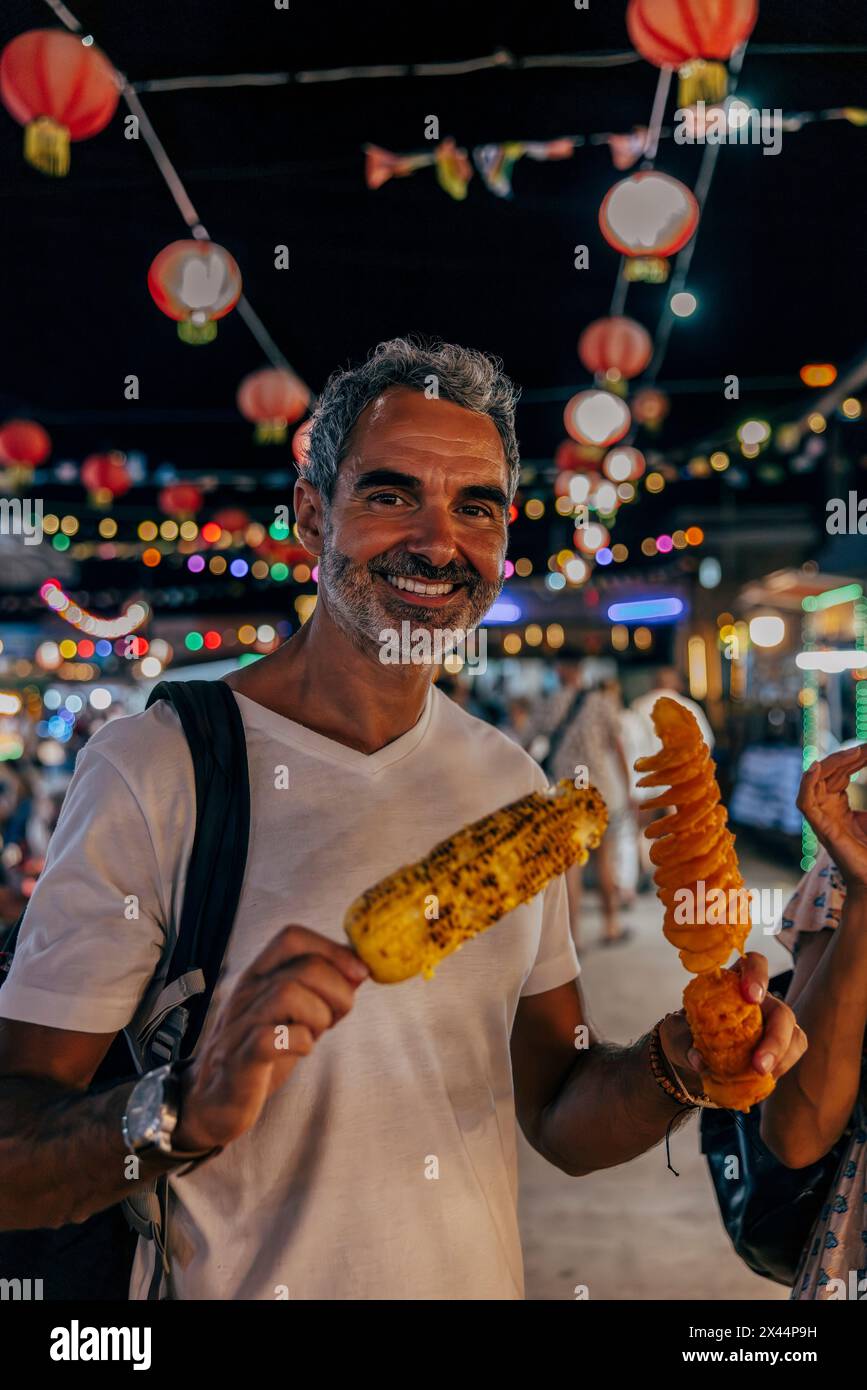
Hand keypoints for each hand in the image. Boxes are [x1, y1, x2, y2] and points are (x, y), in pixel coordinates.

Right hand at [174, 925, 368, 1150]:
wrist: (212, 1101)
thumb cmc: (258, 1052)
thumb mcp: (290, 1012)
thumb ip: (319, 989)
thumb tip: (359, 970)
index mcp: (258, 975)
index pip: (293, 937)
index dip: (333, 949)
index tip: (359, 974)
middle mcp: (247, 993)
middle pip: (306, 967)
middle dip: (338, 991)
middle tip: (336, 1017)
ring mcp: (241, 1024)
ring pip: (290, 993)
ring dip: (320, 1016)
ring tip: (316, 1034)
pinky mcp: (241, 1059)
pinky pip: (273, 1038)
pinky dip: (301, 1042)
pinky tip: (302, 1050)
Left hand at [661, 953, 806, 1090]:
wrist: (692, 1058)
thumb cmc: (685, 1035)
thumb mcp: (676, 1036)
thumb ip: (684, 1044)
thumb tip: (698, 1059)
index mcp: (733, 984)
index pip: (753, 963)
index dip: (757, 975)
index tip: (751, 997)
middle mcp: (760, 1002)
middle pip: (782, 1011)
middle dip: (776, 1038)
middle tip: (759, 1065)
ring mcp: (773, 1025)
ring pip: (794, 1035)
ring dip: (781, 1059)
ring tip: (760, 1076)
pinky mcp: (780, 1049)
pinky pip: (790, 1056)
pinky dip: (778, 1070)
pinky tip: (760, 1080)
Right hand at [797, 743, 866, 890]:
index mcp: (838, 806)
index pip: (839, 773)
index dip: (852, 758)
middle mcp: (826, 810)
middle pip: (828, 773)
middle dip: (846, 757)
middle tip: (865, 747)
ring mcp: (821, 819)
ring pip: (816, 781)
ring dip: (834, 764)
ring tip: (855, 752)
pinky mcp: (820, 829)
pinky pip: (804, 802)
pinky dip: (806, 784)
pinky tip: (815, 767)